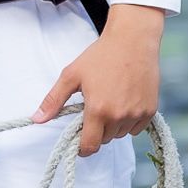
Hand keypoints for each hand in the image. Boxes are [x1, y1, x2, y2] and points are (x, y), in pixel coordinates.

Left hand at [32, 4, 163, 156]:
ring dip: (114, 125)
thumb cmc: (101, 55)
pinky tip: (125, 101)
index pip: (90, 146)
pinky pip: (136, 128)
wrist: (133, 40)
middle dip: (97, 129)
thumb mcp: (72, 75)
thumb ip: (54, 100)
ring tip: (111, 100)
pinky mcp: (150, 110)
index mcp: (98, 110)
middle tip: (96, 106)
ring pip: (120, 133)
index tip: (79, 140)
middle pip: (105, 139)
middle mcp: (119, 116)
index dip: (82, 148)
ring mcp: (137, 114)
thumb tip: (36, 119)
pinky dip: (129, 120)